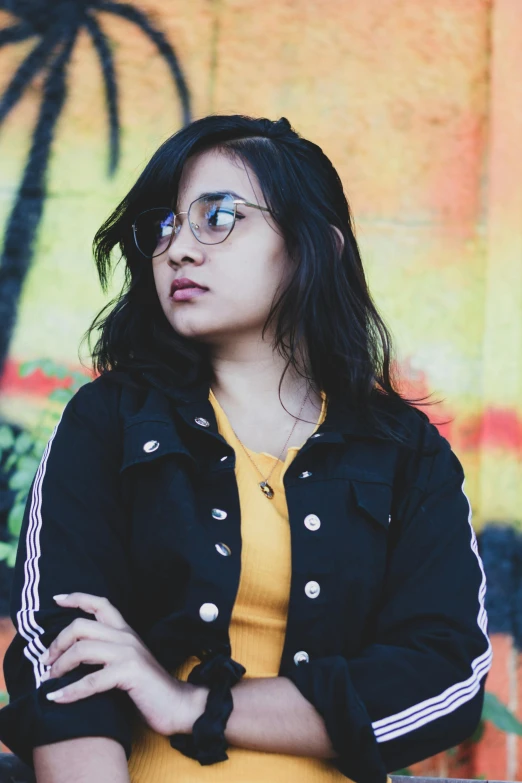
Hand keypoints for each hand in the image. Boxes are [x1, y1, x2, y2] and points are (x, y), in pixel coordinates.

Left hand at [39, 592, 207, 735]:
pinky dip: (70, 691)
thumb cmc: (148, 688)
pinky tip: (57, 698)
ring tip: (49, 680)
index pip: (100, 603)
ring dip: (60, 666)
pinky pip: (91, 680)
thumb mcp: (127, 662)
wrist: (177, 705)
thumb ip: (107, 653)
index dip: (76, 598)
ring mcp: (128, 652)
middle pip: (81, 625)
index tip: (56, 600)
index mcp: (126, 631)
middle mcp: (126, 636)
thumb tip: (73, 654)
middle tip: (46, 661)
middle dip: (57, 642)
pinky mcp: (130, 672)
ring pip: (82, 649)